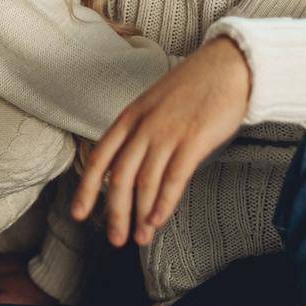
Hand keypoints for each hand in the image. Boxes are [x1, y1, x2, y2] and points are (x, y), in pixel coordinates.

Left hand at [71, 36, 250, 247]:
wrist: (226, 66)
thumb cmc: (192, 88)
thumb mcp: (154, 105)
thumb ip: (140, 133)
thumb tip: (129, 170)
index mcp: (130, 116)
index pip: (100, 158)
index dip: (87, 189)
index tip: (79, 214)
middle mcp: (144, 126)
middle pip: (121, 177)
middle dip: (115, 212)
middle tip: (115, 239)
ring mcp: (168, 133)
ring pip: (146, 182)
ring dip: (141, 215)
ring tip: (141, 237)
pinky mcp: (193, 140)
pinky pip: (174, 178)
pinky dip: (164, 203)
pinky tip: (159, 220)